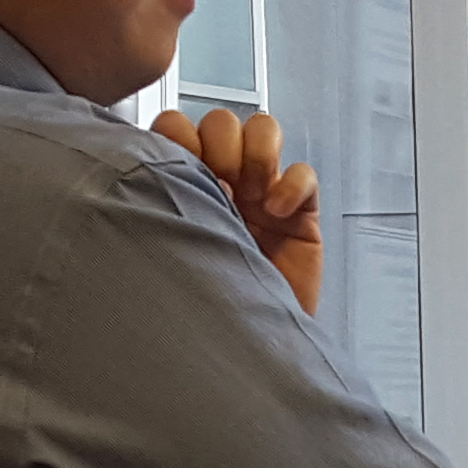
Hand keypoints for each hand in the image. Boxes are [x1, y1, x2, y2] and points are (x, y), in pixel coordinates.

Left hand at [152, 105, 323, 313]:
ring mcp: (262, 193)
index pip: (177, 126)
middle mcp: (222, 180)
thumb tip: (167, 170)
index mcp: (182, 181)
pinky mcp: (299, 212)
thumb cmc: (200, 301)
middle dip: (219, 144)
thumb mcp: (167, 246)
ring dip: (256, 153)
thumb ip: (163, 203)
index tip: (177, 170)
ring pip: (264, 129)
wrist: (243, 346)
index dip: (178, 136)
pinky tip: (277, 213)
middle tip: (218, 182)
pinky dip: (292, 185)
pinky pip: (304, 173)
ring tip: (250, 193)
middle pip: (222, 121)